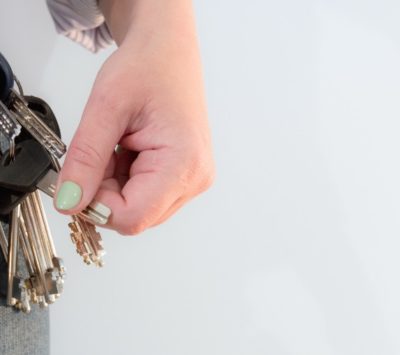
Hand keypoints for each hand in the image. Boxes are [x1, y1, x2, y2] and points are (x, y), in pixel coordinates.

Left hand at [54, 0, 213, 234]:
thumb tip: (69, 202)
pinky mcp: (186, 177)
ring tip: (120, 146)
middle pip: (136, 216)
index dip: (96, 204)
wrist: (169, 52)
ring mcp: (192, 179)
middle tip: (103, 151)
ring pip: (139, 209)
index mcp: (184, 164)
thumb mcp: (106, 109)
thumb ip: (85, 160)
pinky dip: (127, 181)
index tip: (80, 177)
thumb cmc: (148, 67)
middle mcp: (195, 178)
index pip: (132, 217)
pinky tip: (130, 151)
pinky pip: (147, 197)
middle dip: (105, 192)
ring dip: (115, 186)